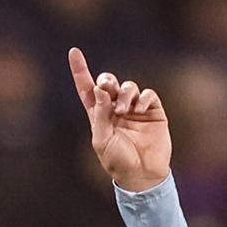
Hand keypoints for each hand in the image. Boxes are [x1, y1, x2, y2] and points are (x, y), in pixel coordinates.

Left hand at [68, 47, 169, 192]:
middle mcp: (115, 109)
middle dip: (106, 80)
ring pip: (128, 86)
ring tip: (124, 109)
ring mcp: (134, 109)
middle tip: (106, 86)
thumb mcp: (102, 140)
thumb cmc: (117, 161)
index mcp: (99, 116)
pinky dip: (143, 98)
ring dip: (124, 93)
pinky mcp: (153, 111)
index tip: (73, 52)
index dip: (80, 71)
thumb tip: (99, 89)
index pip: (87, 89)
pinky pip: (148, 95)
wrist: (142, 174)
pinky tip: (139, 109)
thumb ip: (100, 114)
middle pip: (108, 82)